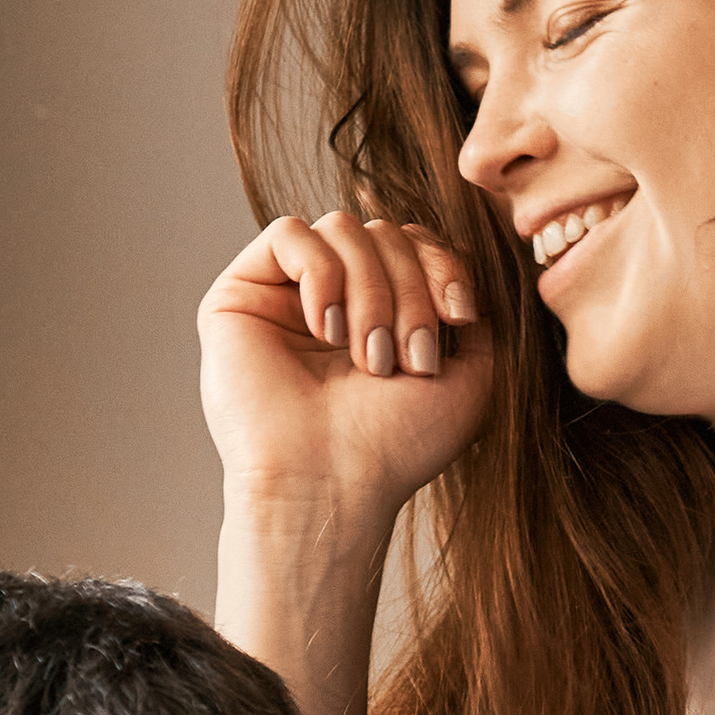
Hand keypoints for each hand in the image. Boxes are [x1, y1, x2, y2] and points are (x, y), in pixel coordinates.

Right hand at [200, 213, 492, 528]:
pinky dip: (321, 275)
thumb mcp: (468, 381)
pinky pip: (289, 234)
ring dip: (370, 290)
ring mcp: (283, 296)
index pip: (413, 244)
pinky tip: (325, 331)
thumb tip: (465, 262)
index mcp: (379, 315)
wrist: (331, 486)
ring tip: (366, 357)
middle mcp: (332, 300)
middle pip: (382, 232)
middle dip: (409, 288)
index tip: (459, 317)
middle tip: (405, 360)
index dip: (441, 264)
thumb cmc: (394, 448)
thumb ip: (475, 317)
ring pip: (341, 228)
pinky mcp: (239, 295)